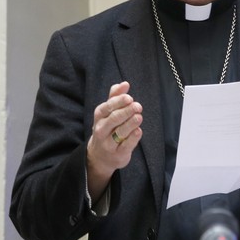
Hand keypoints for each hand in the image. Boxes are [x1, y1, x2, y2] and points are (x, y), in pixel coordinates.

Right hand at [86, 81, 142, 199]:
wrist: (100, 155)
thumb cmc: (107, 128)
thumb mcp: (108, 112)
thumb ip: (115, 96)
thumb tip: (124, 83)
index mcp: (100, 116)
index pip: (107, 107)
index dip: (118, 102)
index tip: (129, 97)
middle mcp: (102, 129)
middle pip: (114, 119)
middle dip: (126, 111)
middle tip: (138, 106)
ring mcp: (109, 143)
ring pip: (120, 132)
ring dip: (130, 124)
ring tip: (139, 117)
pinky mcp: (118, 154)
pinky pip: (126, 145)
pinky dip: (133, 138)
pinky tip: (138, 131)